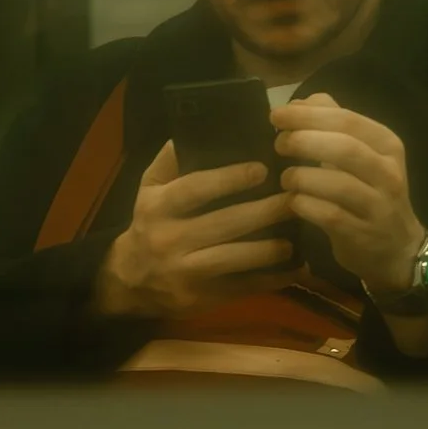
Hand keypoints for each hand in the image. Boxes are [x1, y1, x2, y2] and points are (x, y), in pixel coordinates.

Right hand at [97, 140, 297, 318]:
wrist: (132, 281)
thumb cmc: (149, 224)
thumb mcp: (149, 189)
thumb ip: (169, 161)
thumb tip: (194, 131)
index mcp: (158, 207)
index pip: (195, 189)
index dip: (229, 179)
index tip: (262, 169)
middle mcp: (169, 239)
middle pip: (223, 224)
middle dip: (263, 212)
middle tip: (294, 199)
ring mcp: (186, 271)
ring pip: (234, 259)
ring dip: (269, 249)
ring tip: (296, 238)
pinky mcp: (203, 297)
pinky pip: (243, 288)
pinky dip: (271, 280)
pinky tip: (294, 269)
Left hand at [272, 93, 427, 293]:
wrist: (397, 247)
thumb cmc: (368, 191)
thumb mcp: (359, 152)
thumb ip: (331, 122)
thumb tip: (298, 103)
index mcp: (387, 144)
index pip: (347, 120)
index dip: (307, 115)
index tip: (276, 115)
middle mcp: (388, 173)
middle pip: (344, 147)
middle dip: (303, 141)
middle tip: (278, 144)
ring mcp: (379, 206)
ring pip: (337, 183)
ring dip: (301, 176)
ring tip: (286, 177)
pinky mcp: (364, 234)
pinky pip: (329, 215)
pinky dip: (304, 205)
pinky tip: (294, 201)